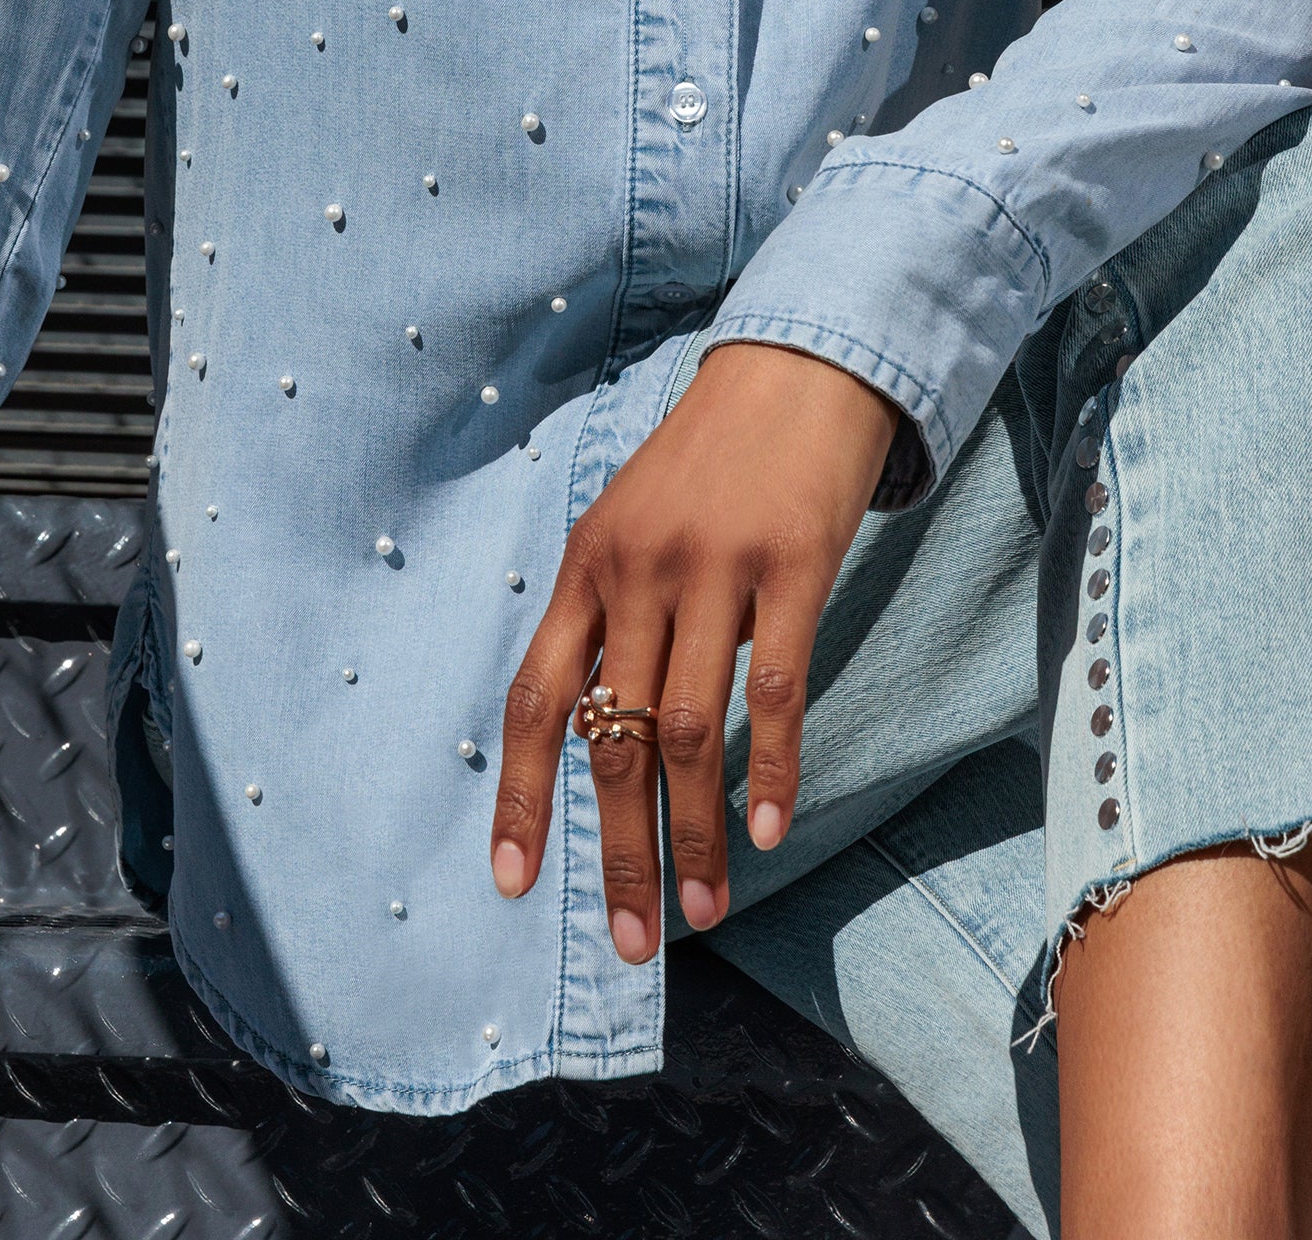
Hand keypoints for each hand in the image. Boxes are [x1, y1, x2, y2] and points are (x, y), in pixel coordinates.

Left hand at [490, 341, 900, 959]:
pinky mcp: (789, 564)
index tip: (513, 882)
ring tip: (703, 910)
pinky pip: (772, 690)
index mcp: (586, 564)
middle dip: (616, 850)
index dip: (520, 793)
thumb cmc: (713, 459)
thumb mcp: (634, 522)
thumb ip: (612, 615)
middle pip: (612, 735)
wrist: (798, 368)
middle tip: (630, 942)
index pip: (537, 696)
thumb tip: (601, 732)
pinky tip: (768, 830)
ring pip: (688, 730)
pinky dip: (769, 770)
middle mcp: (636, 568)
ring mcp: (712, 566)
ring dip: (693, 834)